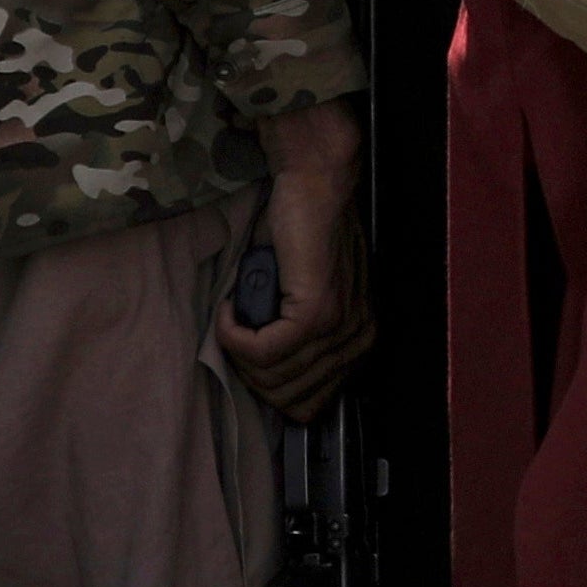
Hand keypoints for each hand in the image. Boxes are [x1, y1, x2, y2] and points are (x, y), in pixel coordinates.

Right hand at [214, 101, 372, 416]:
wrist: (312, 183)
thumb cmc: (299, 230)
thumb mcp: (298, 295)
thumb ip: (293, 334)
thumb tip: (262, 372)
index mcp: (357, 338)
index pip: (310, 403)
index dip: (268, 387)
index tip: (246, 359)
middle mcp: (356, 338)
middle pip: (290, 398)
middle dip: (250, 375)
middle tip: (233, 337)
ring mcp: (338, 327)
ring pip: (274, 377)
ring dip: (239, 352)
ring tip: (231, 318)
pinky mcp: (316, 311)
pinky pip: (264, 350)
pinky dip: (235, 335)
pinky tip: (229, 311)